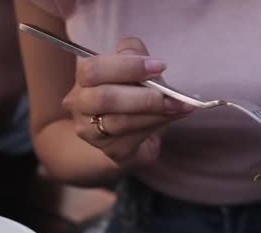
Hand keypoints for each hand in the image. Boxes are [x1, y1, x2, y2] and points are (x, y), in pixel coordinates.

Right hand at [62, 37, 193, 167]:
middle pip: (103, 98)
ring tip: (179, 105)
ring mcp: (92, 131)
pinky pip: (136, 137)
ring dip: (155, 112)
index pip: (94, 69)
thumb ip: (134, 55)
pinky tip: (176, 114)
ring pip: (121, 121)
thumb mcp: (132, 69)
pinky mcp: (112, 150)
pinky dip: (158, 123)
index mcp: (84, 78)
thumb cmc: (129, 94)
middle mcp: (80, 105)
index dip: (127, 67)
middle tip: (170, 93)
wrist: (126, 135)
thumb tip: (149, 61)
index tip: (159, 66)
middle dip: (142, 95)